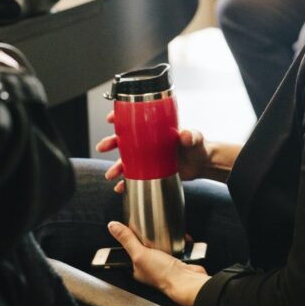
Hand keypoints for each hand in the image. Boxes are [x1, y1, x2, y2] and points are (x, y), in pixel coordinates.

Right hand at [96, 113, 237, 191]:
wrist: (202, 163)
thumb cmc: (198, 146)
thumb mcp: (195, 138)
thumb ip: (191, 136)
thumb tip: (185, 135)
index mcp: (157, 130)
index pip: (136, 119)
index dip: (122, 117)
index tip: (110, 118)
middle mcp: (150, 143)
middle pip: (125, 140)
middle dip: (111, 142)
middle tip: (101, 147)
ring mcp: (149, 157)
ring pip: (127, 160)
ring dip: (116, 167)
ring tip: (110, 175)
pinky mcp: (151, 171)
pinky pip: (134, 177)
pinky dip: (126, 183)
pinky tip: (120, 188)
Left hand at [107, 221, 209, 305]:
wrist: (187, 280)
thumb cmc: (163, 275)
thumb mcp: (140, 254)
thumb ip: (127, 240)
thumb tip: (113, 227)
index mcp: (137, 268)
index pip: (129, 249)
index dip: (130, 238)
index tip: (132, 226)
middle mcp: (150, 266)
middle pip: (146, 244)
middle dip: (150, 235)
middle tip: (151, 228)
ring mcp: (164, 262)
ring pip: (162, 243)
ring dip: (165, 237)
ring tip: (166, 232)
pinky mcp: (177, 258)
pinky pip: (176, 245)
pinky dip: (179, 240)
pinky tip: (179, 237)